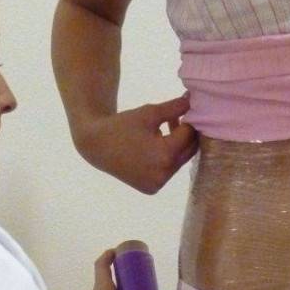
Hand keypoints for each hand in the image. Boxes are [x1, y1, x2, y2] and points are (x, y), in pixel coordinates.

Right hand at [76, 94, 197, 193]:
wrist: (97, 146)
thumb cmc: (122, 125)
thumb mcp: (149, 112)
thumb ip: (174, 107)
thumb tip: (193, 100)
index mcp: (164, 155)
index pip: (188, 134)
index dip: (189, 120)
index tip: (186, 109)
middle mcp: (163, 174)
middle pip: (188, 151)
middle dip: (187, 134)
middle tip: (179, 118)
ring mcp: (157, 184)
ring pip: (179, 162)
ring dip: (178, 146)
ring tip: (166, 128)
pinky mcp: (152, 189)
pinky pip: (168, 171)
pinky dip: (167, 159)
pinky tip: (158, 145)